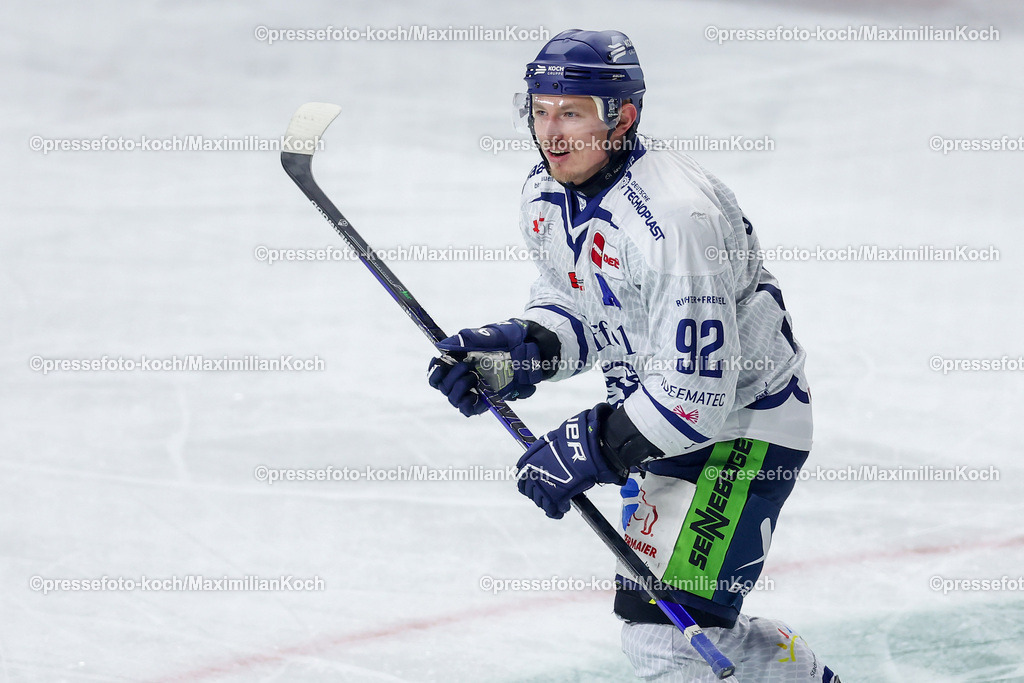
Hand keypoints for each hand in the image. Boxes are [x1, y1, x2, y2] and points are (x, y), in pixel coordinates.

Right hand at [428, 319, 551, 415]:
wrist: (531, 345)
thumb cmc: (509, 337)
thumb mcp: (489, 333)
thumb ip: (468, 338)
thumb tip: (443, 345)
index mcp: (460, 361)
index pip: (437, 373)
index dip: (434, 371)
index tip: (439, 362)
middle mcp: (465, 376)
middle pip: (444, 387)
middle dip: (451, 377)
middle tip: (466, 366)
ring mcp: (476, 389)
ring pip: (455, 400)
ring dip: (459, 389)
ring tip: (473, 376)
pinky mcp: (488, 398)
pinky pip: (471, 410)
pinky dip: (469, 405)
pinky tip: (476, 394)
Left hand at [516, 404, 626, 518]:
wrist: (579, 449)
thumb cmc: (566, 443)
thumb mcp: (547, 442)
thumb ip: (541, 450)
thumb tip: (542, 451)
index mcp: (527, 464)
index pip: (522, 479)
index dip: (529, 483)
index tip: (537, 484)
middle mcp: (531, 477)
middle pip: (530, 492)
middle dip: (538, 494)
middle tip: (549, 494)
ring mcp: (541, 487)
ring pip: (540, 501)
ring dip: (547, 502)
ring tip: (558, 502)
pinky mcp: (554, 497)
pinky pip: (551, 509)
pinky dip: (556, 512)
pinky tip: (562, 510)